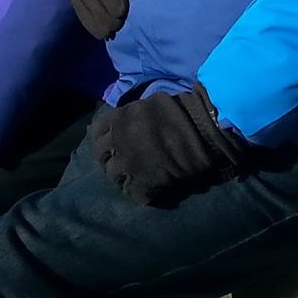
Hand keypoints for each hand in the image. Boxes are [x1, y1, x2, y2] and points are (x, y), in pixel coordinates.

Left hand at [88, 86, 246, 206]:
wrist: (201, 130)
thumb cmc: (178, 111)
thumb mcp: (146, 104)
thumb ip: (128, 115)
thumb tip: (119, 124)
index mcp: (118, 120)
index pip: (96, 133)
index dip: (103, 140)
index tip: (111, 144)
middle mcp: (117, 143)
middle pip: (102, 158)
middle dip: (110, 160)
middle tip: (122, 162)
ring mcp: (128, 165)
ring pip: (114, 178)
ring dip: (122, 178)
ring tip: (133, 178)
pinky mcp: (142, 183)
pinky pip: (131, 193)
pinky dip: (137, 193)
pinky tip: (146, 190)